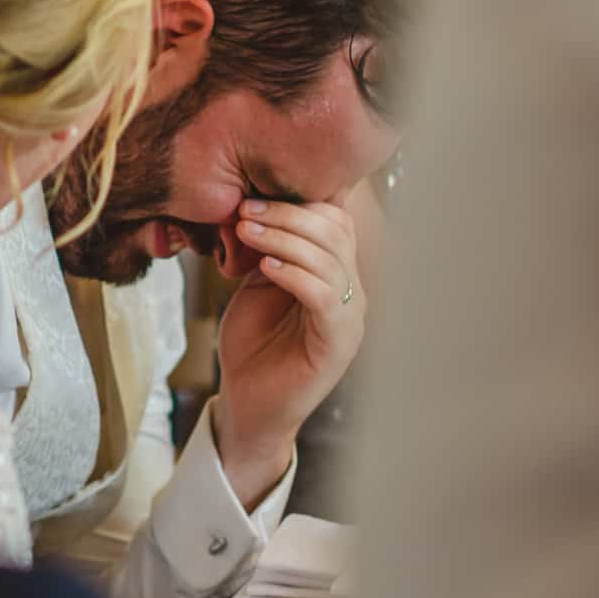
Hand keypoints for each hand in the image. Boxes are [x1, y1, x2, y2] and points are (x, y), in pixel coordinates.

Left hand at [214, 198, 365, 504]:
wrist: (247, 402)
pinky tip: (267, 269)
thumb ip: (267, 247)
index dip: (298, 200)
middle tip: (246, 210)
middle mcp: (351, 290)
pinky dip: (296, 276)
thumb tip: (255, 200)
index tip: (253, 195)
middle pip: (336, 232)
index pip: (335, 218)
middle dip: (289, 214)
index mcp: (336, 271)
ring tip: (248, 232)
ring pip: (332, 260)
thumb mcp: (258, 282)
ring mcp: (349, 317)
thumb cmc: (253, 343)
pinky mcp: (338, 343)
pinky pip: (326, 297)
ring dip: (285, 239)